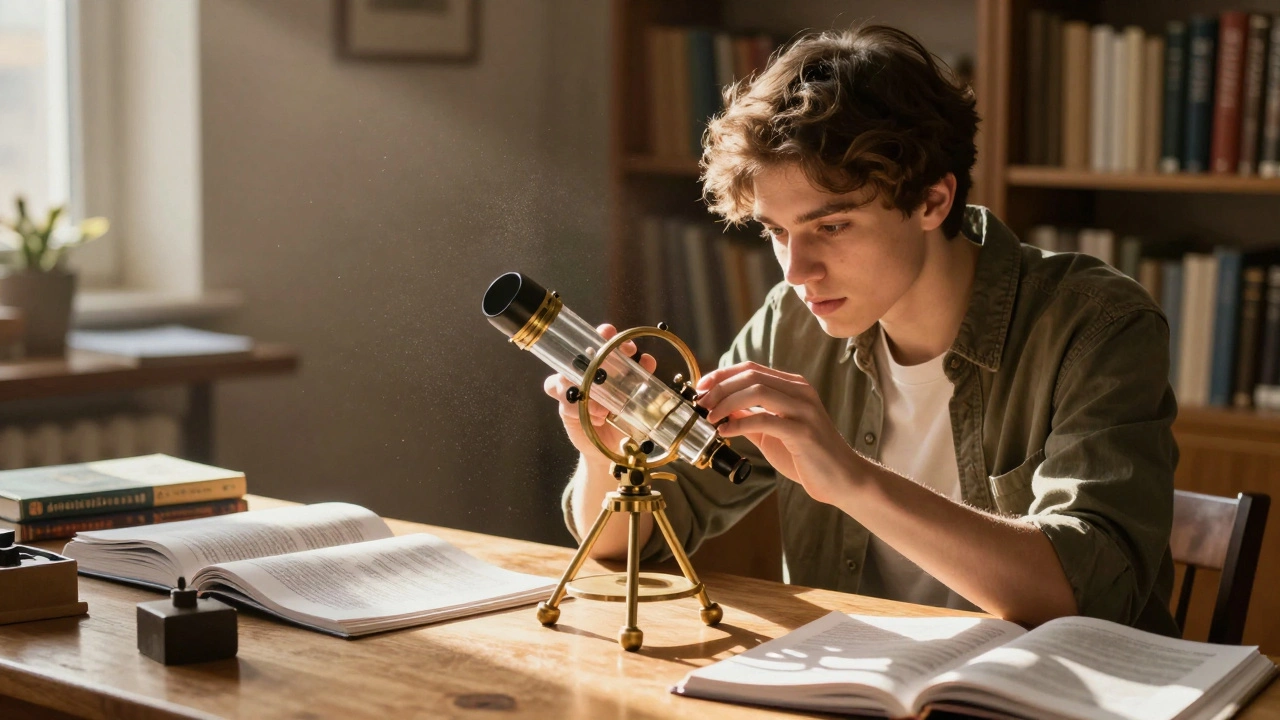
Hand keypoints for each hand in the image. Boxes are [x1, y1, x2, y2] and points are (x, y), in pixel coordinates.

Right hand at [544, 324, 656, 468]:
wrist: (613, 448)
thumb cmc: (625, 418)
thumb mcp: (637, 399)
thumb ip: (641, 379)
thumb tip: (647, 359)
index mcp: (601, 364)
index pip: (597, 341)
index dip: (604, 334)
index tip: (621, 340)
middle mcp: (582, 373)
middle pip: (576, 354)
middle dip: (590, 354)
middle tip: (611, 361)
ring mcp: (571, 390)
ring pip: (563, 377)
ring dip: (584, 388)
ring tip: (604, 407)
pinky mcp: (565, 408)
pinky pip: (564, 402)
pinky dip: (578, 407)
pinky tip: (597, 416)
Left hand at [697, 361, 863, 504]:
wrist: (841, 478)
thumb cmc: (806, 455)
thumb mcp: (772, 431)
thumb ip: (750, 417)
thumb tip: (720, 408)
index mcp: (793, 386)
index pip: (751, 369)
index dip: (722, 374)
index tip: (701, 387)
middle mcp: (800, 392)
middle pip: (751, 376)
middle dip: (720, 388)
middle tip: (701, 403)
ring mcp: (804, 409)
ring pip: (757, 391)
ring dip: (727, 403)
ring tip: (710, 418)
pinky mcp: (804, 431)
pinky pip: (765, 419)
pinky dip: (739, 424)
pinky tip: (725, 432)